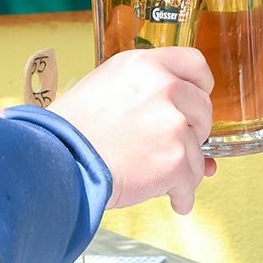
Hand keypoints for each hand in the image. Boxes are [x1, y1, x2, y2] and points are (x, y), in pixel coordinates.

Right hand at [51, 47, 214, 214]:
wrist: (59, 161)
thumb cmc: (72, 130)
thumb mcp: (104, 88)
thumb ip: (145, 95)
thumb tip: (185, 125)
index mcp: (144, 65)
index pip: (194, 63)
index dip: (200, 85)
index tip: (197, 98)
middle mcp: (164, 87)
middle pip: (203, 108)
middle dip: (192, 130)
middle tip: (167, 145)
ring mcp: (173, 124)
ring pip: (197, 150)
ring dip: (182, 167)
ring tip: (155, 177)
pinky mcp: (175, 159)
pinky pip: (191, 180)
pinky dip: (181, 194)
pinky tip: (171, 199)